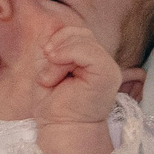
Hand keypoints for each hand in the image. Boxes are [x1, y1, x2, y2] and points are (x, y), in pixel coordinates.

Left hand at [33, 26, 120, 153]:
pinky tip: (55, 77)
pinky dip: (65, 57)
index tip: (45, 57)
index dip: (57, 39)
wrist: (60, 128)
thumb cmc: (53, 102)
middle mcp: (103, 61)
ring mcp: (108, 67)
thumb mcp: (48, 66)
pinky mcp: (108, 73)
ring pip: (82, 39)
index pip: (78, 32)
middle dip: (56, 46)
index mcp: (91, 60)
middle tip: (46, 72)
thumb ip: (54, 45)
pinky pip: (87, 50)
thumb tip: (54, 25)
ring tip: (50, 79)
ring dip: (58, 57)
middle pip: (81, 32)